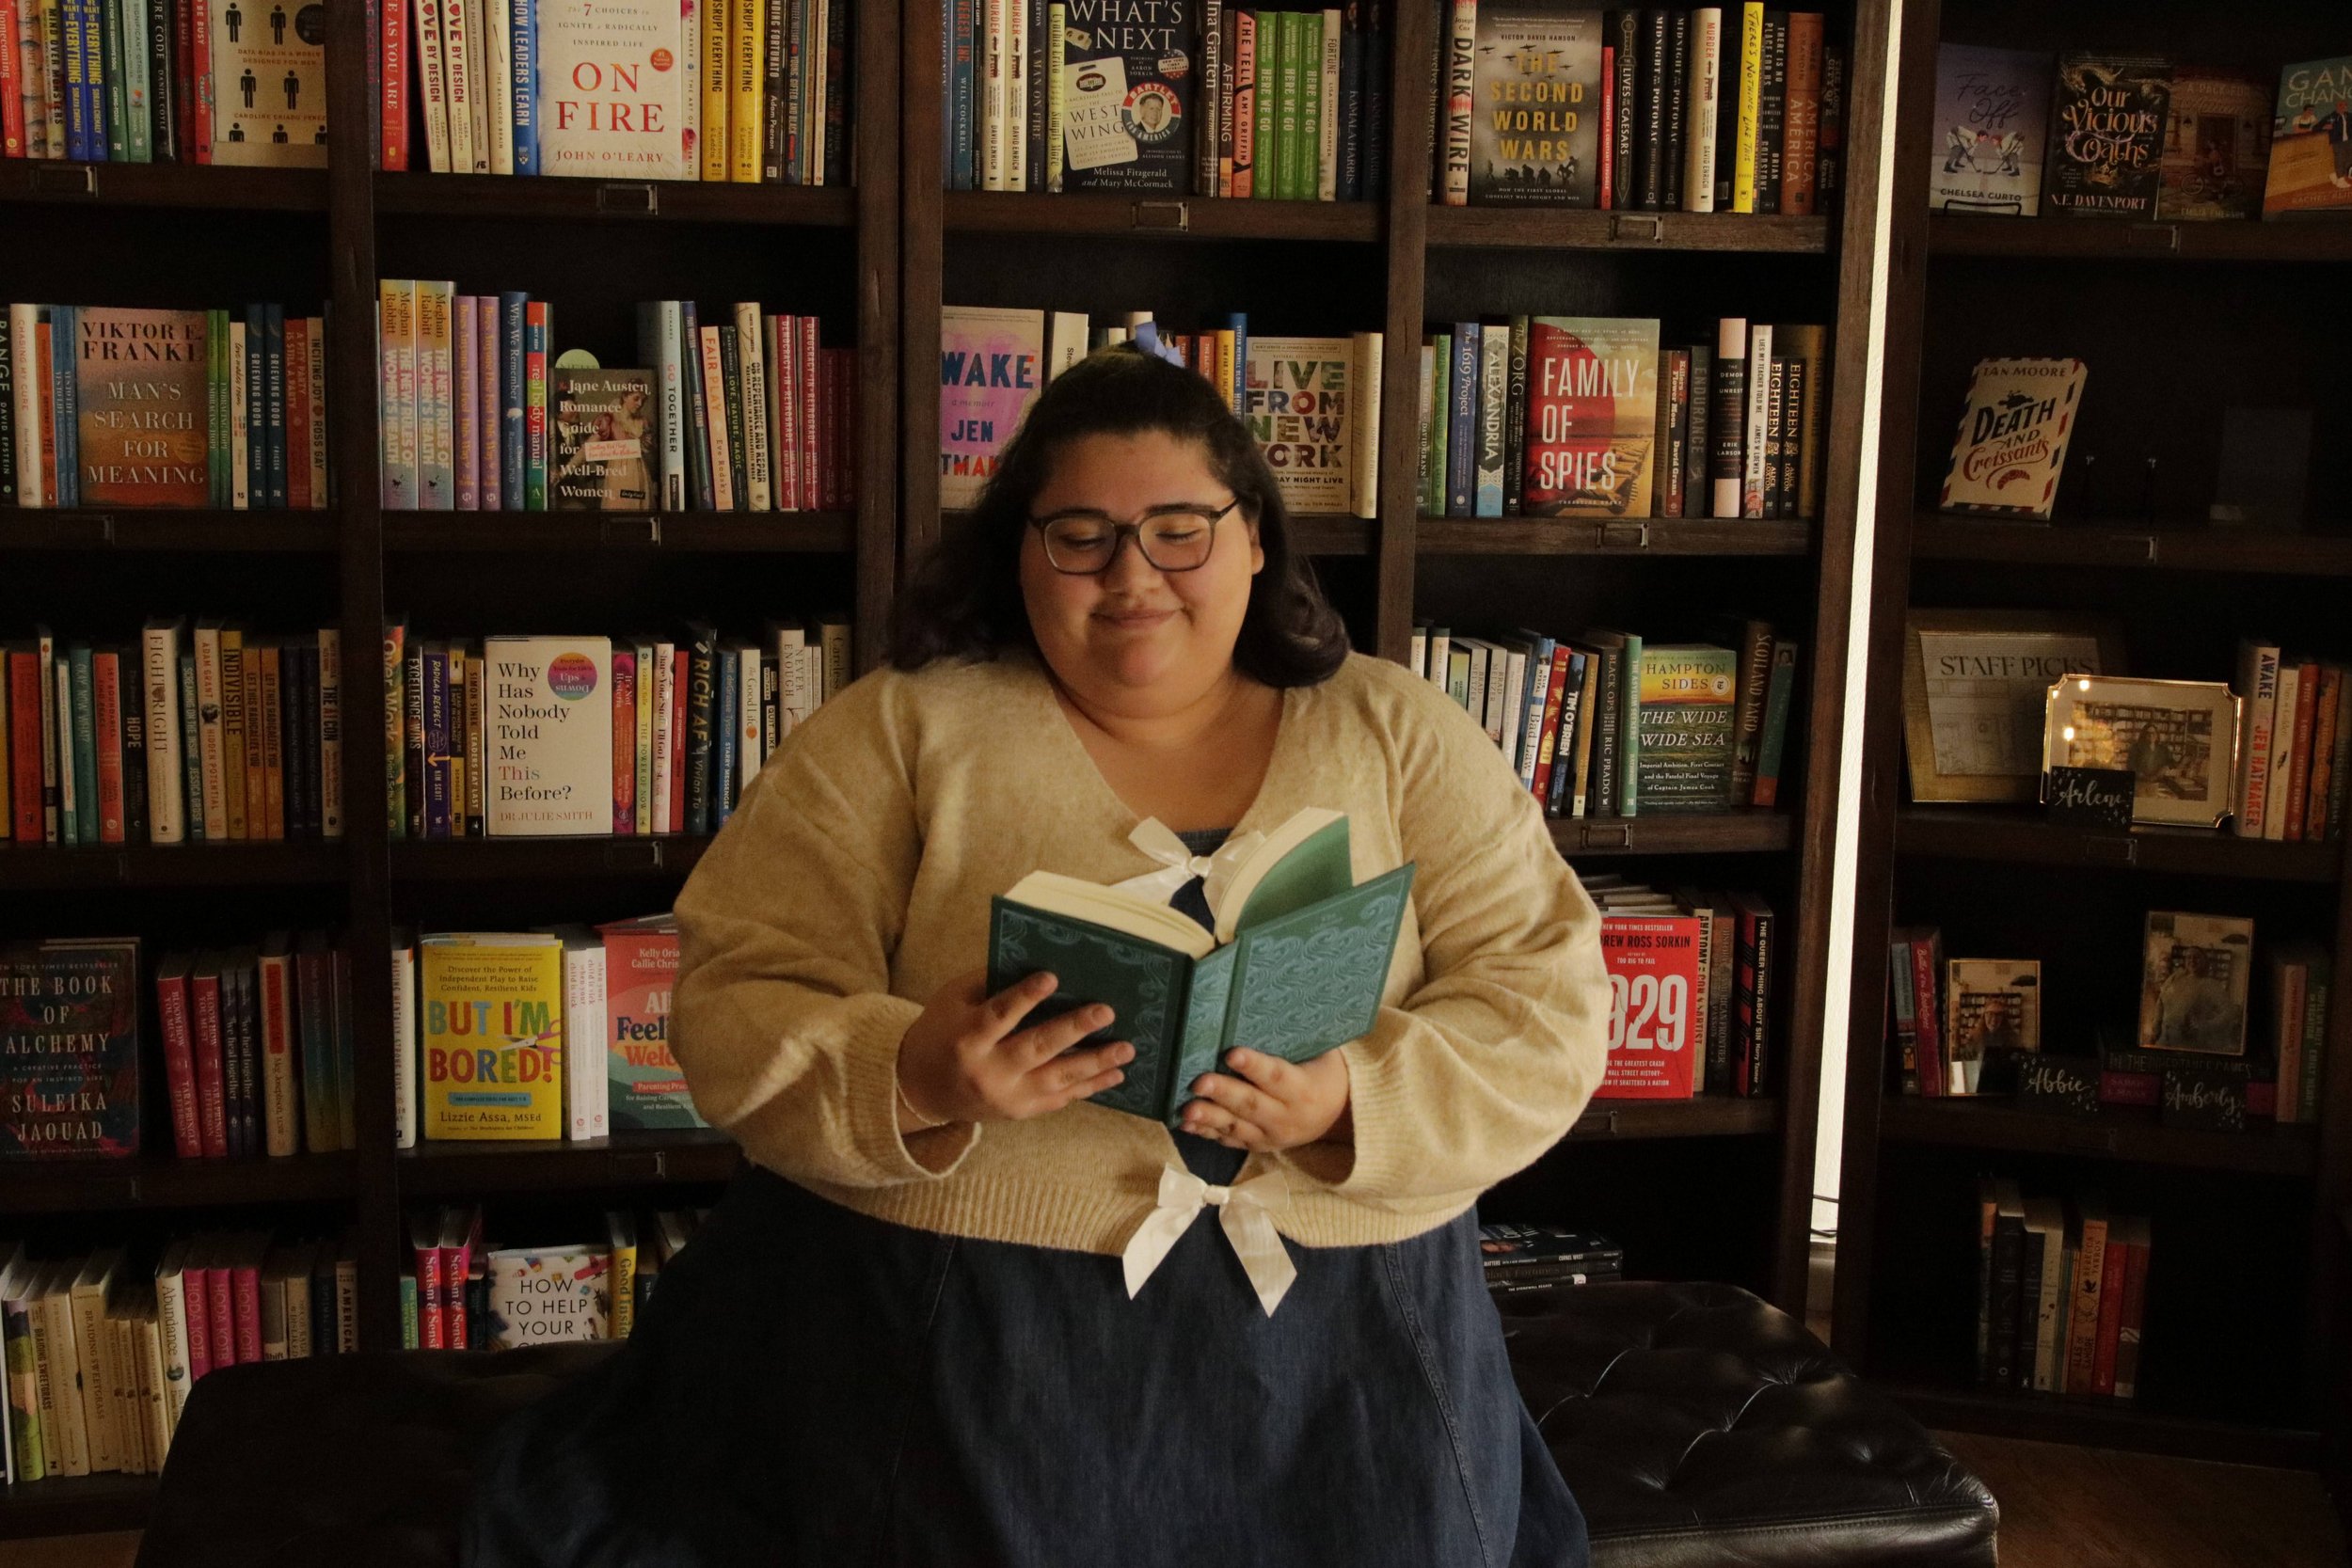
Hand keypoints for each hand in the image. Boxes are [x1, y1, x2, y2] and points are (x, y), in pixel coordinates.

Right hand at [895, 969, 1133, 1129]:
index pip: (998, 1015)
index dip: (1024, 997)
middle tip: (1106, 1012)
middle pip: (1035, 1048)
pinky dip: (1089, 1087)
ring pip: (1056, 1078)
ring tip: (1126, 1048)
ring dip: (1095, 1063)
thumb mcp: (952, 1000)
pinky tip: (1115, 1074)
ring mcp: (1006, 1096)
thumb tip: (1034, 959)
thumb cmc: (940, 1032)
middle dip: (1073, 1029)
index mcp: (967, 1038)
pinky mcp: (1020, 1112)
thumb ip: (989, 983)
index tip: (1052, 976)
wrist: (922, 1090)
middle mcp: (988, 1071)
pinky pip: (1060, 1099)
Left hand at [1179, 1048, 1350, 1153]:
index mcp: (1303, 1089)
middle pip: (1251, 1104)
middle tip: (1199, 1082)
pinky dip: (1207, 1133)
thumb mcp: (1320, 1054)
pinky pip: (1230, 1141)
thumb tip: (1267, 1004)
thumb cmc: (1321, 1072)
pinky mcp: (1258, 1146)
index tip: (1232, 1053)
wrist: (1337, 1115)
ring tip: (1186, 1110)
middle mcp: (1287, 1116)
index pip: (1276, 1076)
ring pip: (1237, 1127)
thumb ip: (1295, 1039)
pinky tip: (1185, 1124)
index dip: (1254, 1066)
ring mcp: (1271, 1135)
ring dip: (1209, 1118)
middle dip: (1224, 1093)